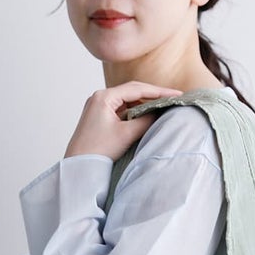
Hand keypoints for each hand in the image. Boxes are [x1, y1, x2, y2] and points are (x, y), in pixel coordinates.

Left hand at [63, 81, 182, 161]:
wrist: (78, 166)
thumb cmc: (98, 150)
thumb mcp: (127, 134)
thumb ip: (146, 120)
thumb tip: (160, 112)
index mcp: (104, 97)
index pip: (137, 89)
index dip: (159, 91)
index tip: (176, 95)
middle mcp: (99, 97)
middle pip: (132, 92)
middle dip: (153, 95)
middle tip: (173, 99)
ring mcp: (98, 106)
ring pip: (127, 100)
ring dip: (144, 103)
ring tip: (163, 107)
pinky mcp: (98, 116)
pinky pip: (121, 109)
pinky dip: (134, 111)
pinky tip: (146, 115)